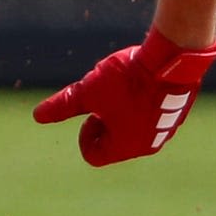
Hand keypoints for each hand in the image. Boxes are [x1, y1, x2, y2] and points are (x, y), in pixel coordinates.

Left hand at [33, 30, 215, 167]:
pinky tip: (144, 82)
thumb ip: (64, 106)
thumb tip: (37, 116)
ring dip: (124, 112)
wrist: (171, 60)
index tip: (91, 110)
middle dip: (105, 121)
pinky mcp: (178, 115)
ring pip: (134, 129)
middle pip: (114, 143)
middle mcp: (146, 146)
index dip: (85, 132)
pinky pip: (154, 118)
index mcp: (123, 147)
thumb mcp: (89, 91)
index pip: (93, 155)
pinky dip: (144, 105)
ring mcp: (166, 131)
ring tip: (125, 87)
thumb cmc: (126, 79)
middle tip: (108, 97)